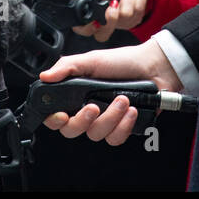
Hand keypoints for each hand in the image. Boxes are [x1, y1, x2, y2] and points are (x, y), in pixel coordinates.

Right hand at [38, 39, 182, 145]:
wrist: (153, 67)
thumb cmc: (122, 62)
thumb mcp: (91, 59)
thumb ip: (67, 67)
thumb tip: (45, 76)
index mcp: (75, 94)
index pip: (55, 115)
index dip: (54, 120)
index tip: (62, 115)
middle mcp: (88, 110)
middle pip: (72, 131)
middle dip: (83, 121)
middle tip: (94, 106)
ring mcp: (105, 120)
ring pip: (96, 134)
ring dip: (111, 117)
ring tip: (122, 99)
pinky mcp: (122, 128)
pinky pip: (115, 138)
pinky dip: (124, 125)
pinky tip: (131, 110)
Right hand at [72, 0, 148, 40]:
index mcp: (91, 4)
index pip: (81, 27)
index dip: (87, 27)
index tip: (97, 19)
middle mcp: (103, 16)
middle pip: (102, 35)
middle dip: (111, 19)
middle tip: (114, 2)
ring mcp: (118, 20)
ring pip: (124, 19)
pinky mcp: (133, 19)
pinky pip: (138, 14)